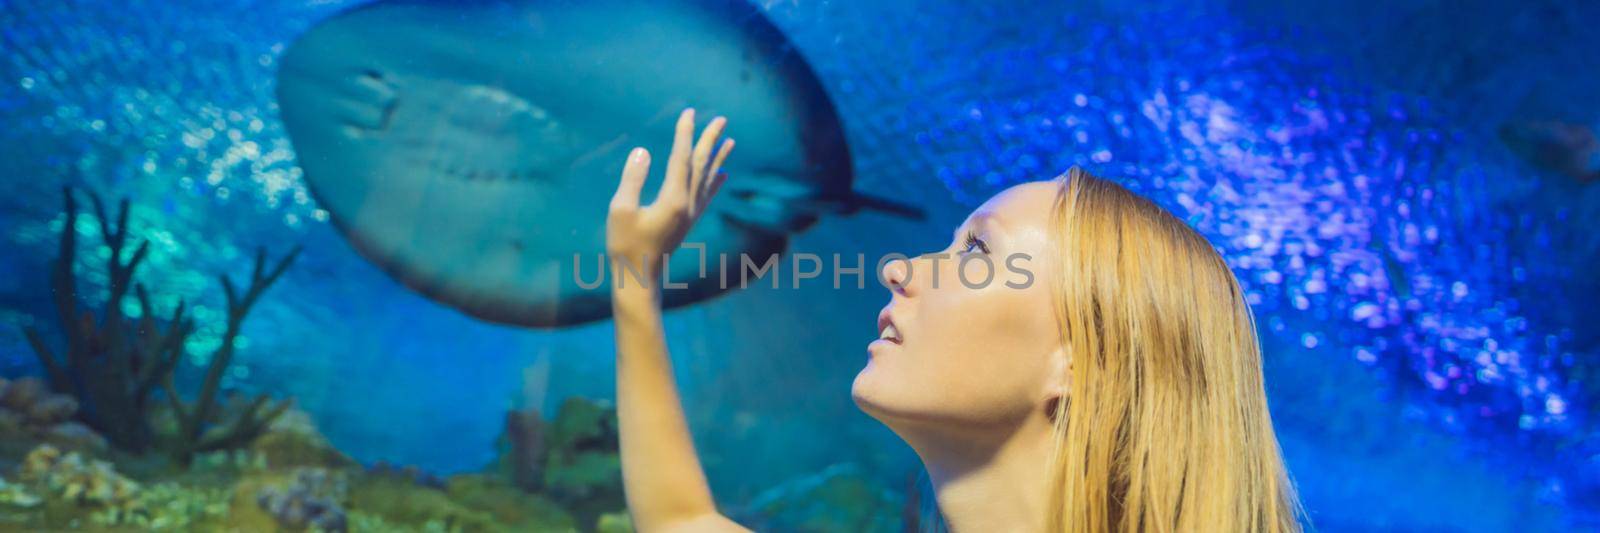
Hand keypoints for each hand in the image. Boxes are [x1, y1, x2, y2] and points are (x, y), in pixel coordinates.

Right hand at [607, 108, 733, 284]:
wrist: (639, 279)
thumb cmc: (625, 245)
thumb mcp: (620, 210)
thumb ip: (632, 179)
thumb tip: (643, 151)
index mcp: (672, 199)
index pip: (680, 158)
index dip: (685, 133)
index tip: (688, 112)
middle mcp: (688, 205)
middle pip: (702, 164)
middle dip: (711, 139)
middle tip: (722, 119)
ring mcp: (690, 214)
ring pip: (708, 179)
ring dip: (718, 158)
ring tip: (730, 141)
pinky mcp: (688, 222)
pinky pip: (707, 195)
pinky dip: (715, 181)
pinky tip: (723, 174)